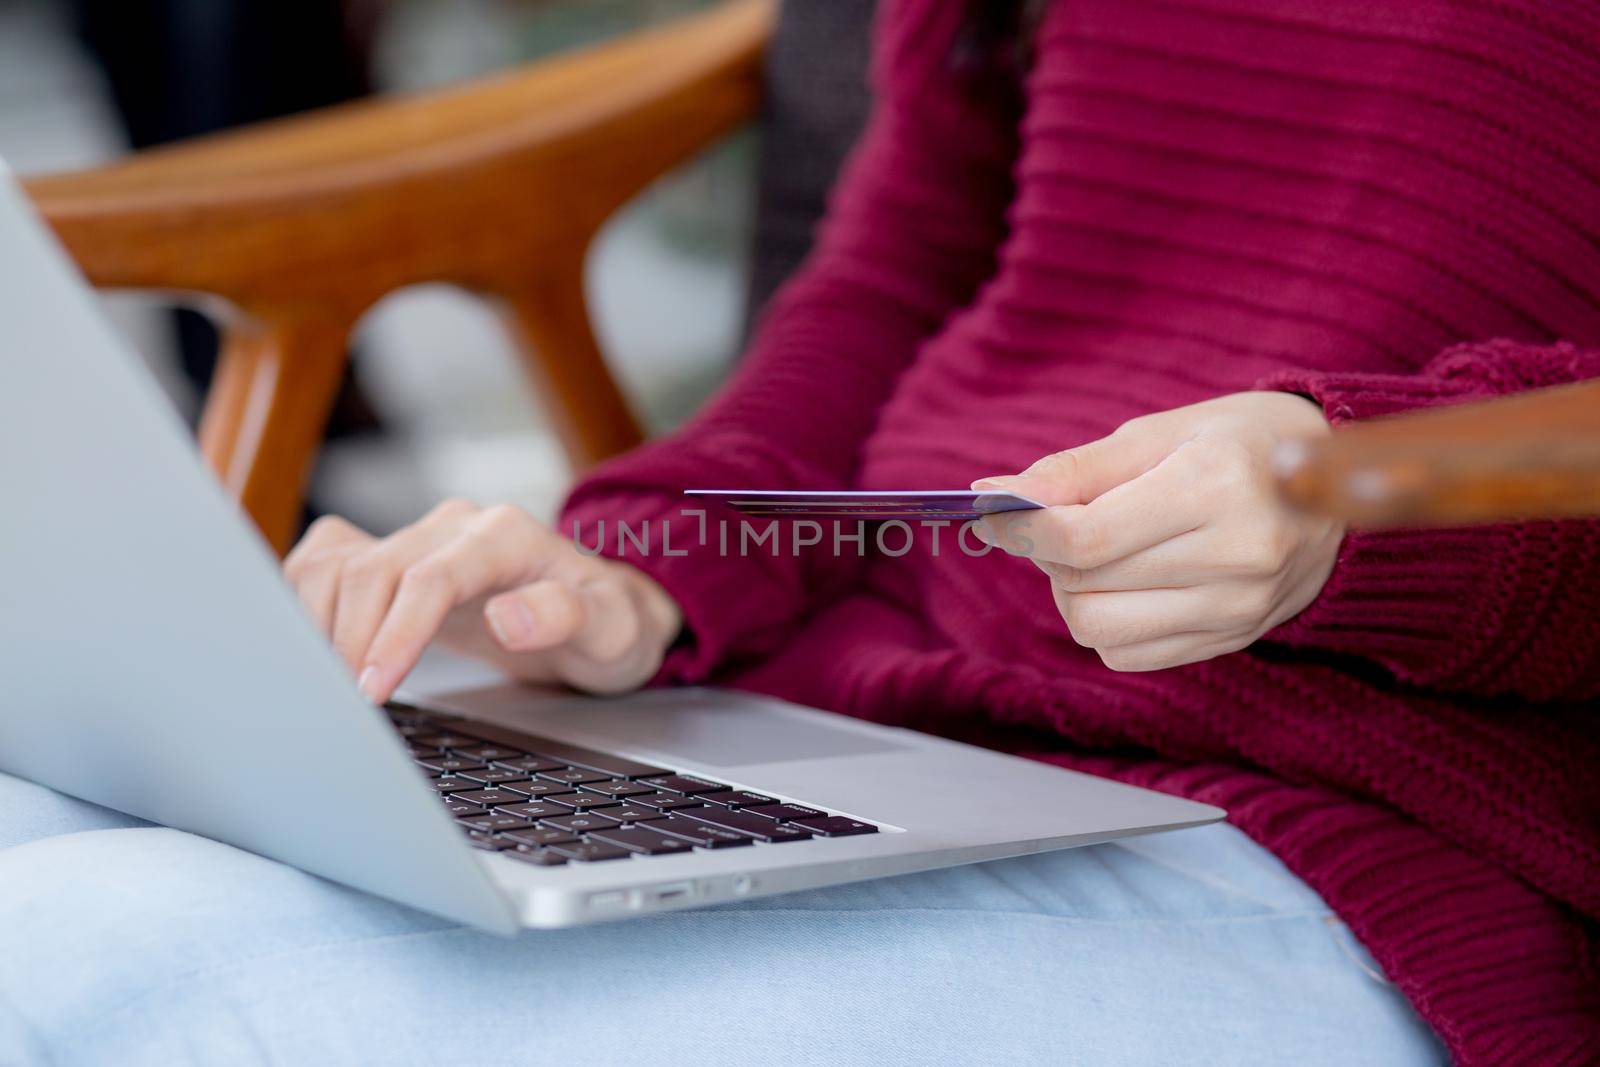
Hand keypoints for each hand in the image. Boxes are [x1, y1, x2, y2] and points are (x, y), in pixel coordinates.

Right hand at [283, 499, 681, 701]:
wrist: (597, 615)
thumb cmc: (605, 626)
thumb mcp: (612, 631)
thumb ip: (567, 617)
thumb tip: (508, 618)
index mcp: (508, 536)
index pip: (431, 576)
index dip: (394, 633)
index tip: (373, 690)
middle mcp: (456, 527)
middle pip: (373, 570)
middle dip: (350, 642)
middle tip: (346, 709)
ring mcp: (419, 538)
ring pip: (336, 563)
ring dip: (318, 623)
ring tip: (326, 686)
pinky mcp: (393, 558)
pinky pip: (326, 561)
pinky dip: (305, 601)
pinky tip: (313, 648)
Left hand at [974, 392, 1342, 671]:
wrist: (1337, 483)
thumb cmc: (1238, 443)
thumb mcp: (1159, 433)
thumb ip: (1075, 470)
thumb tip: (993, 495)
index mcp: (1216, 486)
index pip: (1086, 537)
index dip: (1022, 530)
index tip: (988, 514)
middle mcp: (1237, 555)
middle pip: (1085, 583)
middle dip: (1048, 553)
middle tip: (1062, 520)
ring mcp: (1241, 607)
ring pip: (1098, 629)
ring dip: (1073, 591)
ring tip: (1097, 552)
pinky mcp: (1236, 639)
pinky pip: (1128, 654)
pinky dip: (1106, 622)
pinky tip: (1127, 583)